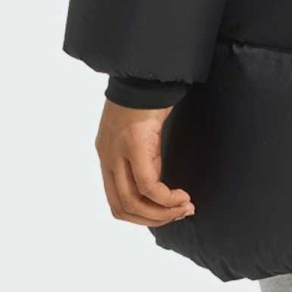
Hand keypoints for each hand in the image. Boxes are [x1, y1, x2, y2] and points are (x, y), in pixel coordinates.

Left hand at [95, 100, 194, 226]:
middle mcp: (107, 157)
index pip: (116, 201)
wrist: (148, 73)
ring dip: (161, 213)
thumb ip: (145, 159)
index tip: (167, 212)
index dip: (142, 215)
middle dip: (153, 219)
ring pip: (133, 201)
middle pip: (122, 207)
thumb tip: (158, 185)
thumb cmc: (149, 99)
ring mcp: (117, 152)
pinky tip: (182, 195)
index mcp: (107, 156)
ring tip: (184, 207)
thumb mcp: (142, 136)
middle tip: (179, 214)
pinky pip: (148, 185)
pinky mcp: (133, 145)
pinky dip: (166, 198)